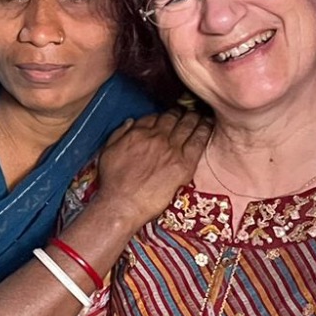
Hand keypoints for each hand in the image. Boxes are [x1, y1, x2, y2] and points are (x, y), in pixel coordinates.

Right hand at [91, 111, 209, 228]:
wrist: (122, 204)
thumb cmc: (112, 182)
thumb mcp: (107, 151)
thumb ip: (120, 134)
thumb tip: (131, 122)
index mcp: (138, 133)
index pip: (156, 116)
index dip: (164, 114)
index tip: (169, 115)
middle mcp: (156, 137)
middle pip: (174, 117)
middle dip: (182, 112)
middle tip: (189, 111)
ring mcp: (171, 150)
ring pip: (188, 125)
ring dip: (195, 117)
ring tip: (202, 115)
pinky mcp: (183, 165)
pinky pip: (198, 142)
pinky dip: (204, 130)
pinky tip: (209, 125)